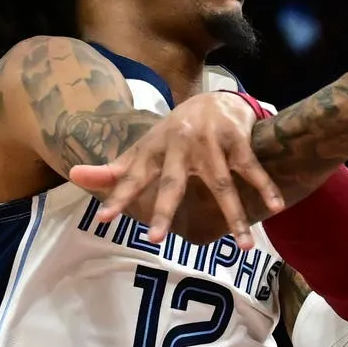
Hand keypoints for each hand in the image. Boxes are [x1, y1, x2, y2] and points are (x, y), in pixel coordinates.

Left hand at [67, 91, 284, 248]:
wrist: (216, 99)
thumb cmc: (174, 134)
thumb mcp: (144, 148)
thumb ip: (113, 169)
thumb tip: (72, 176)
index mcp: (154, 150)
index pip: (131, 177)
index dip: (116, 197)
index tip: (103, 219)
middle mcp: (179, 146)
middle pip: (173, 184)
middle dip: (164, 210)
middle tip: (155, 240)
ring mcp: (210, 143)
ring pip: (221, 186)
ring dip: (234, 216)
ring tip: (244, 247)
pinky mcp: (236, 140)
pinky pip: (252, 169)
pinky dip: (265, 188)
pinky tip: (275, 208)